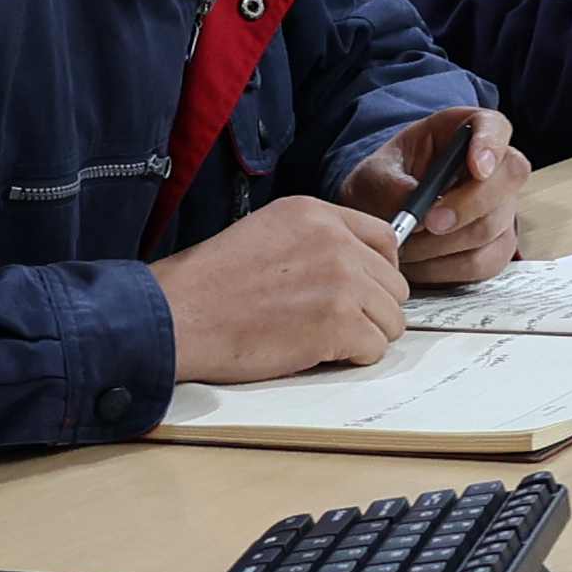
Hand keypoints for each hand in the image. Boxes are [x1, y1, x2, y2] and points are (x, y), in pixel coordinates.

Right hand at [155, 195, 414, 382]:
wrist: (178, 315)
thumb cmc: (209, 284)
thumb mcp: (266, 233)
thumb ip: (315, 241)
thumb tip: (356, 266)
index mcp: (316, 214)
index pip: (385, 239)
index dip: (379, 271)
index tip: (364, 290)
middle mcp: (336, 241)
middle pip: (394, 284)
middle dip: (372, 309)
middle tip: (335, 323)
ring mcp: (342, 282)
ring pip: (391, 319)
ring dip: (364, 335)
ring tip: (323, 339)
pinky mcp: (339, 323)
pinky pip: (374, 347)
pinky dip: (352, 357)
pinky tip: (318, 352)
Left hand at [337, 106, 525, 284]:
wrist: (380, 218)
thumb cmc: (381, 185)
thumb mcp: (373, 175)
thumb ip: (390, 186)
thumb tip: (416, 210)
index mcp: (463, 133)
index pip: (495, 126)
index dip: (492, 144)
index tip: (476, 167)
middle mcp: (492, 168)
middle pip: (508, 177)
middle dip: (468, 204)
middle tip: (429, 222)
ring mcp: (500, 209)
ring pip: (492, 226)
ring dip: (444, 244)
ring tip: (407, 245)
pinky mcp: (496, 247)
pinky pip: (483, 262)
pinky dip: (446, 268)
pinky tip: (421, 263)